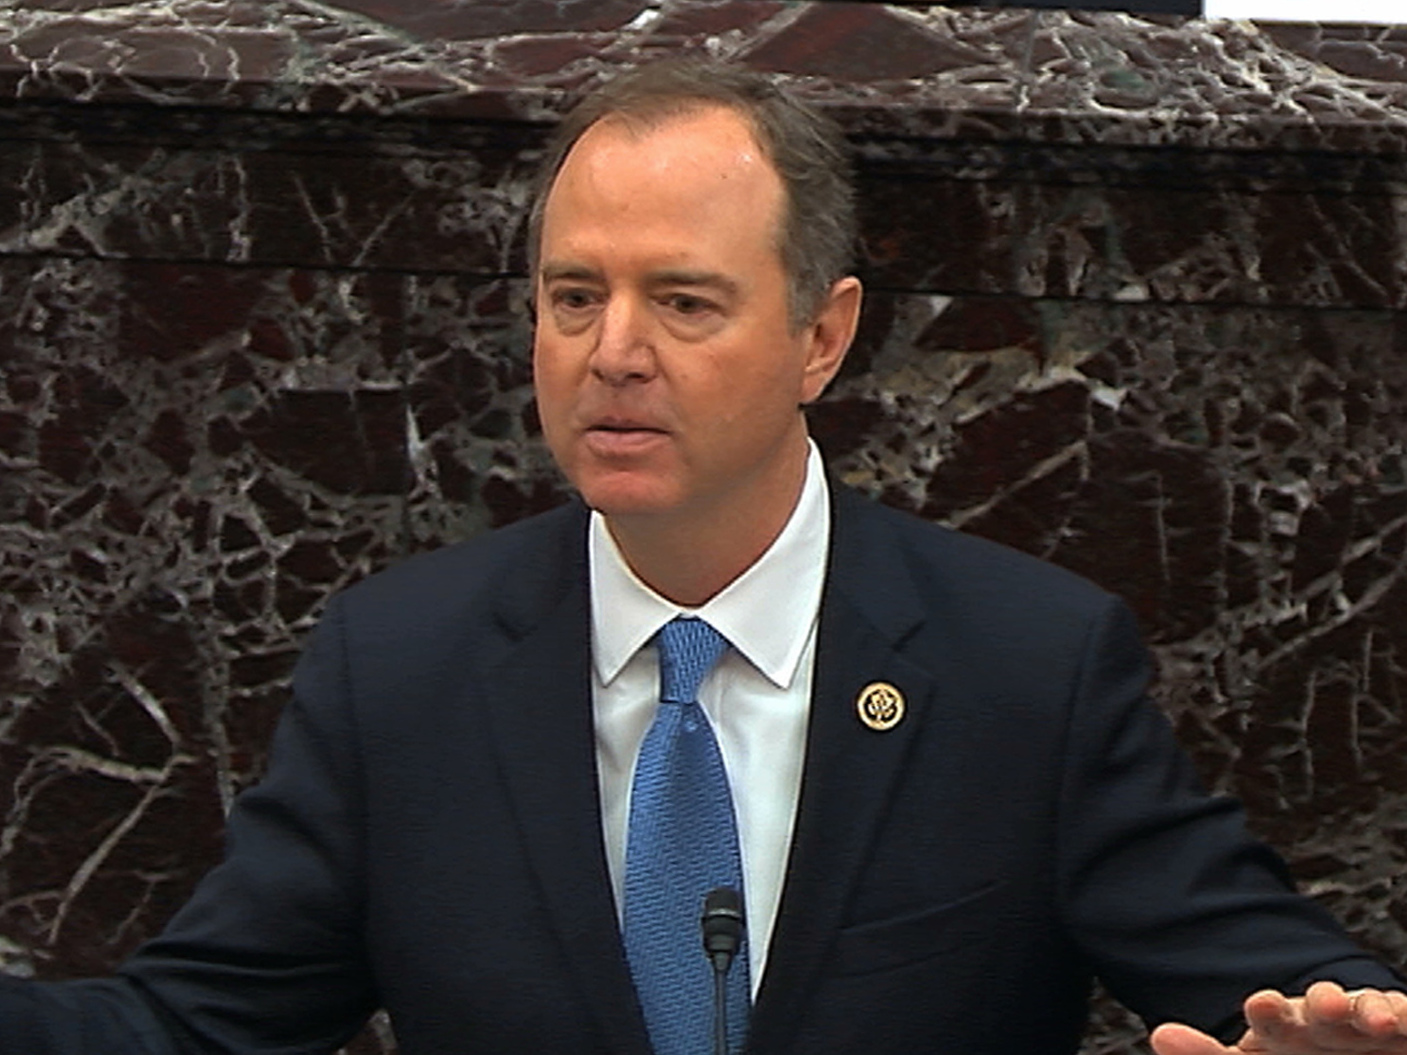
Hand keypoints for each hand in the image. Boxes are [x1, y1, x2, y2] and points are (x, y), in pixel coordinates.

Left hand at [1150, 982, 1406, 1053]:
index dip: (1268, 1012)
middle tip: (1327, 1004)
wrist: (1350, 1053)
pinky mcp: (1399, 1029)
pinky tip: (1399, 1021)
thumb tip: (1160, 1036)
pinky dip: (1401, 1014)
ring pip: (1365, 1010)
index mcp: (1283, 1030)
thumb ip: (1207, 1054)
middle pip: (1321, 1008)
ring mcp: (1364, 1026)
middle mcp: (1323, 1022)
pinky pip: (1402, 1016)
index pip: (1271, 1020)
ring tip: (1374, 1020)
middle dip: (1323, 1002)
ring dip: (1369, 1009)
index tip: (1260, 1004)